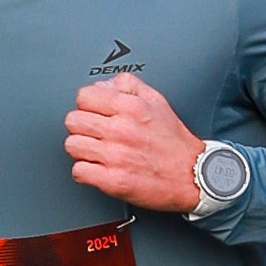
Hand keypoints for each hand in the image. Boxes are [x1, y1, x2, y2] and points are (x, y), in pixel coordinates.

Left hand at [64, 74, 202, 212]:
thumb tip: (104, 85)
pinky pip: (79, 171)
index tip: (93, 113)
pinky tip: (97, 169)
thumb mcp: (157, 102)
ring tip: (96, 152)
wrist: (192, 176)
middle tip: (94, 134)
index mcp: (130, 107)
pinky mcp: (113, 180)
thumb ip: (129, 86)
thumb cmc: (175, 142)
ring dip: (81, 149)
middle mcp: (121, 130)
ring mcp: (115, 156)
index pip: (84, 96)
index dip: (86, 105)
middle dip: (82, 127)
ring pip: (72, 145)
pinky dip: (84, 172)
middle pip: (73, 120)